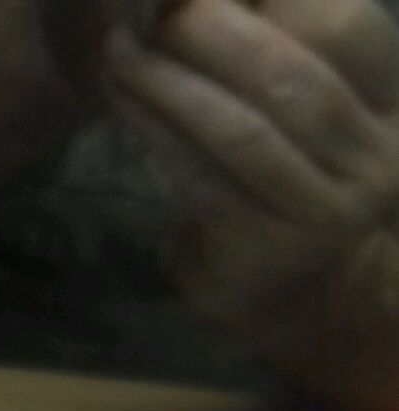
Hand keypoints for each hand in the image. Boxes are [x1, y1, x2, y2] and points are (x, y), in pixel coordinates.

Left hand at [103, 0, 398, 410]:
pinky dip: (156, 132)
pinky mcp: (266, 249)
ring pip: (241, 131)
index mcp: (393, 104)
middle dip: (216, 32)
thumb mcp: (317, 107)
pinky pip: (202, 179)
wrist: (310, 298)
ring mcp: (323, 213)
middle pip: (291, 76)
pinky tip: (123, 102)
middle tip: (161, 7)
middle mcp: (373, 160)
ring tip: (122, 51)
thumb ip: (287, 49)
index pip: (348, 26)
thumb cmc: (302, 183)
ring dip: (171, 82)